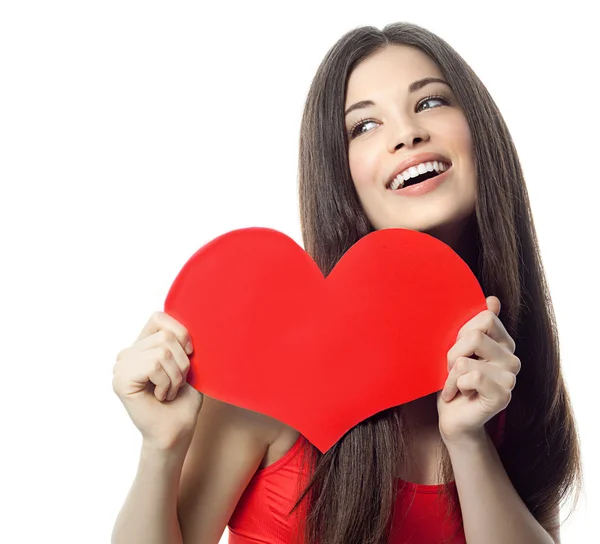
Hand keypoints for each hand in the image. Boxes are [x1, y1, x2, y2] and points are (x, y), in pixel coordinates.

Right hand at [112, 311, 203, 450]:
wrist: (177, 431)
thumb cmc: (184, 399)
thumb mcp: (188, 363)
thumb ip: (181, 340)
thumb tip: (190, 319)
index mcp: (143, 345)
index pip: (159, 316)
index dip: (181, 333)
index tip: (189, 355)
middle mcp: (128, 353)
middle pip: (166, 335)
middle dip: (182, 362)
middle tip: (176, 383)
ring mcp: (121, 365)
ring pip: (162, 350)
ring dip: (176, 376)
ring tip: (168, 391)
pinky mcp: (121, 380)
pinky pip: (153, 365)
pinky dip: (166, 382)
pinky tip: (160, 396)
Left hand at [437, 296, 520, 445]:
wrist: (451, 417)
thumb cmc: (452, 380)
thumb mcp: (458, 348)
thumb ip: (474, 325)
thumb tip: (493, 299)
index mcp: (503, 343)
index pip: (485, 317)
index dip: (461, 332)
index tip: (457, 350)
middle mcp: (512, 358)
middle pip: (475, 335)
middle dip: (453, 353)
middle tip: (453, 370)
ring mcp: (510, 378)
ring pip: (466, 358)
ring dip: (451, 373)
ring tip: (454, 384)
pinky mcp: (503, 396)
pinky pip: (471, 377)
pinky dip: (454, 385)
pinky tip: (457, 394)